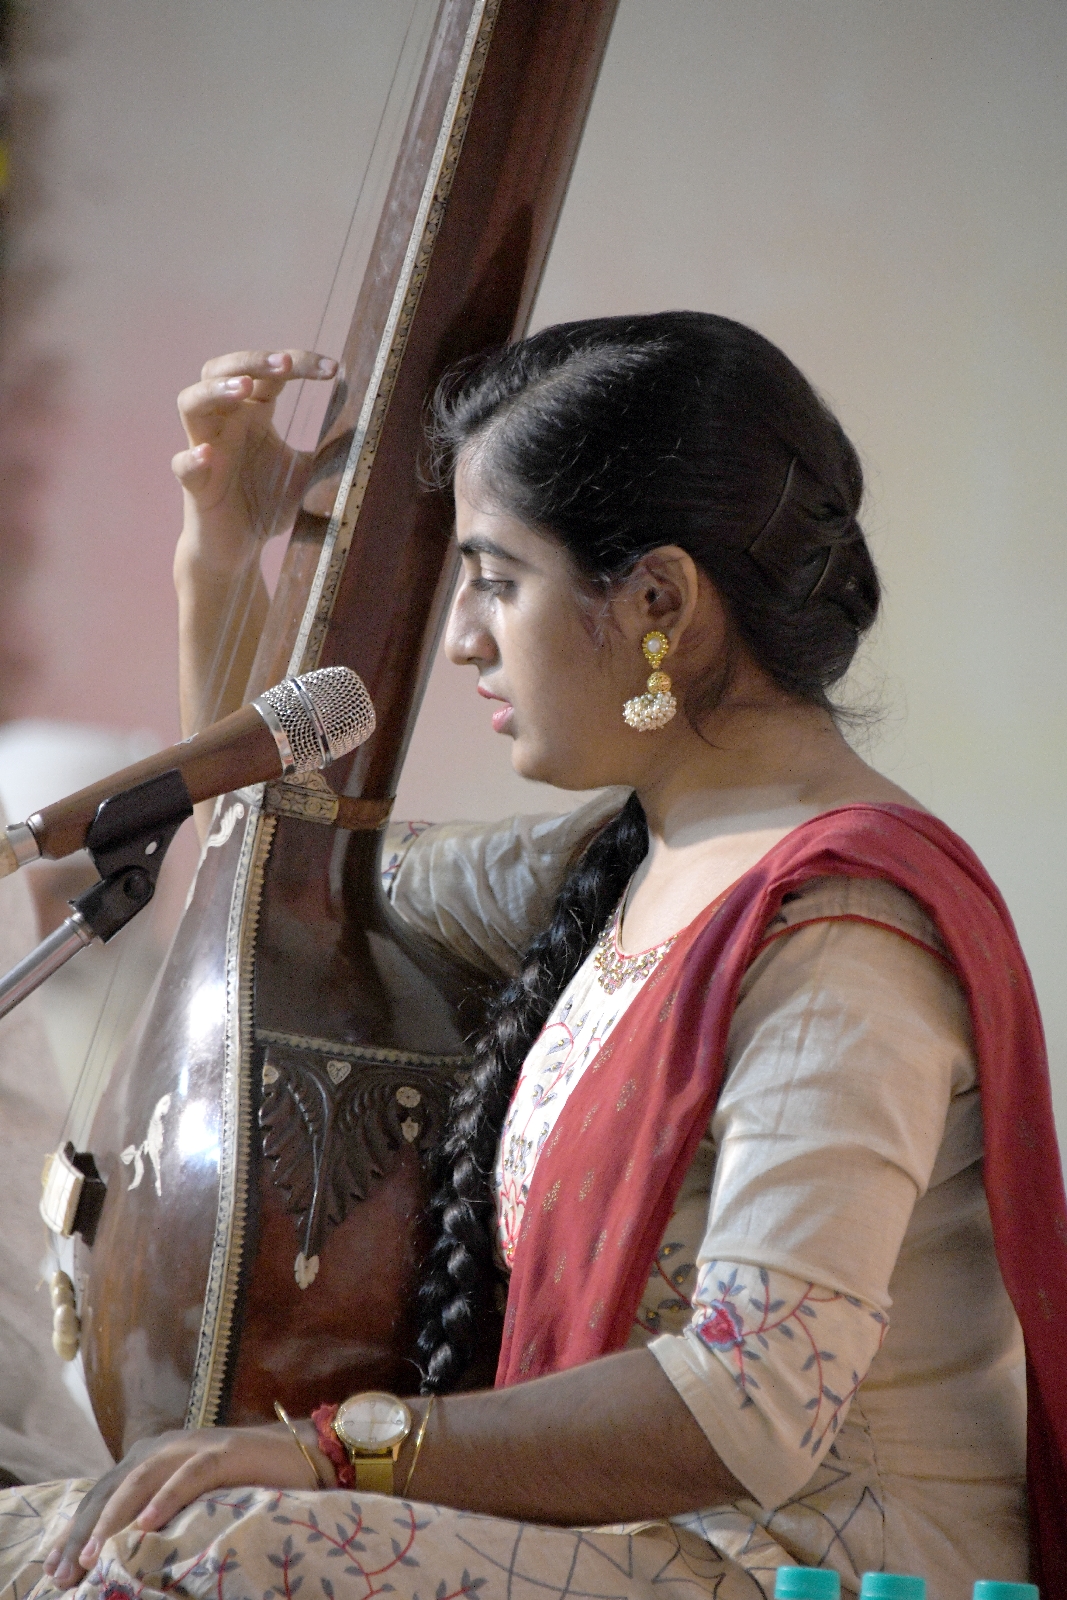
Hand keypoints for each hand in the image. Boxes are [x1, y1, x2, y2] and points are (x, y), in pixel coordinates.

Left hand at [42, 1421, 334, 1589]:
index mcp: (152, 1458)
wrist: (302, 1455)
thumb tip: (121, 1556)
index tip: (57, 1572)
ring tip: (97, 1556)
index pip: (104, 1494)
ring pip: (141, 1480)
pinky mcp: (224, 1452)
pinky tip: (147, 1526)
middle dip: (86, 1532)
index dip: (78, 1532)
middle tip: (68, 1575)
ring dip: (116, 1520)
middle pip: (114, 1488)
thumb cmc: (245, 1484)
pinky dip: (166, 1499)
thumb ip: (158, 1514)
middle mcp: (166, 1447)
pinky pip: (189, 1475)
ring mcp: (194, 1446)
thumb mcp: (191, 1502)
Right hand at [173, 349, 336, 576]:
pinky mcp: (196, 485)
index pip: (270, 373)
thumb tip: (368, 426)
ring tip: (246, 389)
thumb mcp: (307, 473)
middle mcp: (225, 423)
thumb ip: (331, 450)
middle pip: (222, 370)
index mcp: (253, 414)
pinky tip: (208, 455)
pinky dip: (192, 458)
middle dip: (253, 361)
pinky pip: (183, 465)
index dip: (299, 362)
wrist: (238, 550)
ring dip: (216, 391)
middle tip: (285, 365)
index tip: (333, 368)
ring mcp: (205, 450)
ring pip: (192, 403)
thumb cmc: (266, 505)